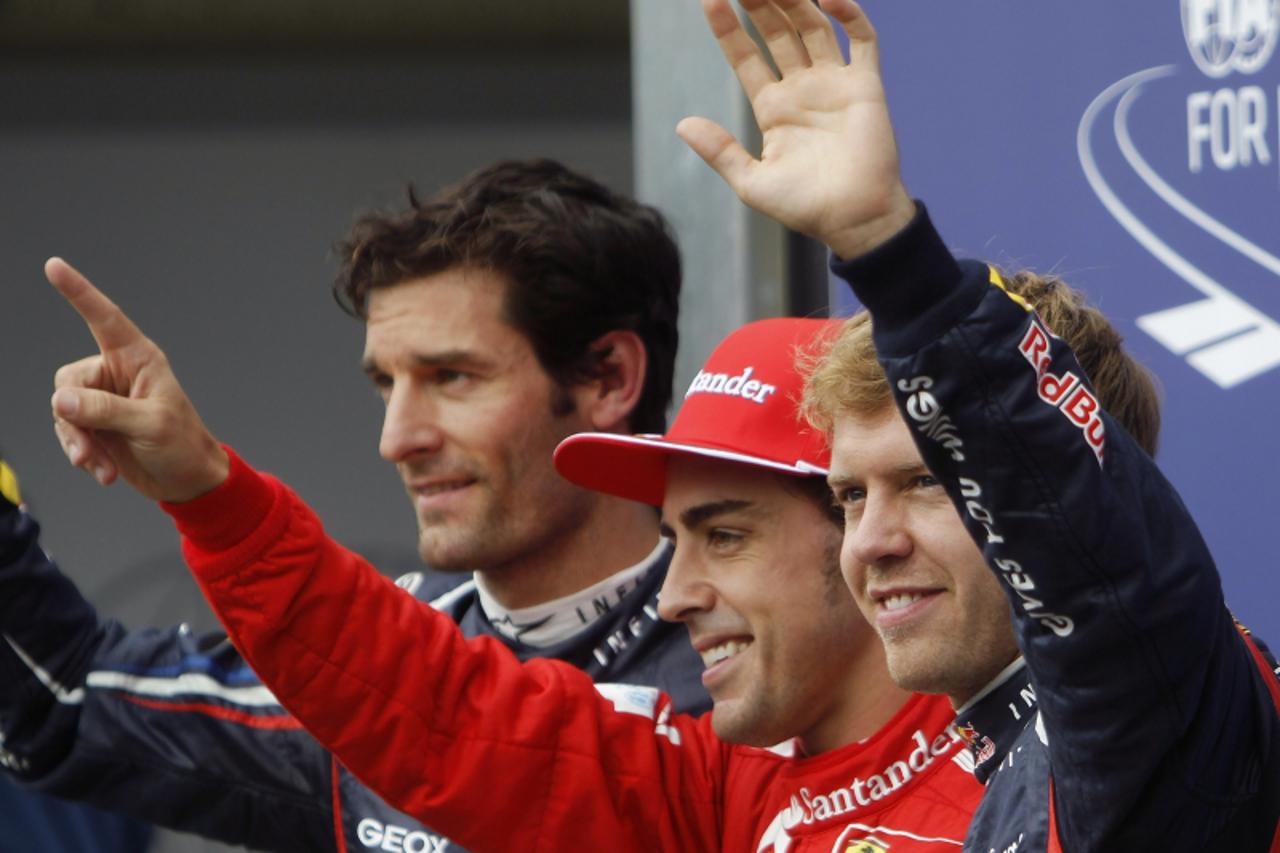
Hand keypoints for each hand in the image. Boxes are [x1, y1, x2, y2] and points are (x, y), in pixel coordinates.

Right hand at [46, 258, 228, 502]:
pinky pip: (70, 433)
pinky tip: (104, 472)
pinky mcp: (96, 425)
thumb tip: (62, 400)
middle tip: (89, 449)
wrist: (188, 481)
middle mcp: (117, 374)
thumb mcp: (150, 425)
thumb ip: (105, 411)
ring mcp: (104, 401)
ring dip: (78, 442)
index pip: (104, 319)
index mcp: (138, 360)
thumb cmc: (183, 444)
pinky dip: (82, 454)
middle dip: (74, 418)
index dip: (79, 292)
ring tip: (101, 466)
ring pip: (64, 411)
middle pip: (69, 382)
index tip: (55, 267)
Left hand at [678, 0, 915, 258]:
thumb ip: (719, 151)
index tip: (709, 1)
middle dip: (759, 5)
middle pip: (778, 33)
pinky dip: (848, 14)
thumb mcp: (751, 182)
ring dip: (796, 1)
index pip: (746, 58)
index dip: (728, 30)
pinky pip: (861, 39)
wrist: (855, 219)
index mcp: (774, 109)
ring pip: (814, 27)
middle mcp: (803, 90)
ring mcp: (835, 84)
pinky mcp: (866, 86)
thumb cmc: (805, 208)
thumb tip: (682, 123)